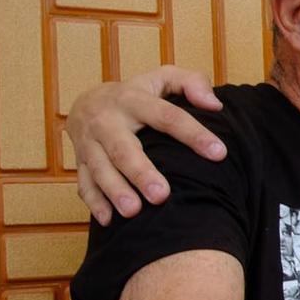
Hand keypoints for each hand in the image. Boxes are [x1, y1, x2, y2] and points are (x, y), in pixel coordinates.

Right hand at [67, 67, 224, 224]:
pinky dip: (95, 202)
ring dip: (115, 190)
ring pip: (100, 168)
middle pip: (123, 148)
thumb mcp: (164, 78)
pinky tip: (110, 220)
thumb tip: (215, 105)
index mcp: (133, 99)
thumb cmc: (139, 94)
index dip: (193, 134)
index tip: (219, 154)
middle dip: (140, 172)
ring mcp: (90, 142)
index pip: (167, 116)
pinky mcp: (80, 161)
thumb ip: (192, 83)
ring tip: (134, 212)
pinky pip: (84, 184)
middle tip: (161, 195)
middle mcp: (107, 120)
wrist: (86, 102)